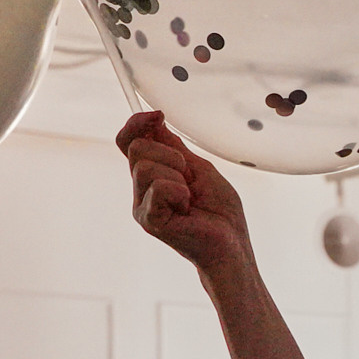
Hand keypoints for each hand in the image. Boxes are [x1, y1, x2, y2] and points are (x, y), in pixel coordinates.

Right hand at [116, 113, 251, 274]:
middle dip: (170, 154)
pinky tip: (187, 207)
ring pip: (146, 166)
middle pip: (137, 148)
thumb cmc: (219, 212)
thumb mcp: (199, 167)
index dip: (136, 123)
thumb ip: (173, 146)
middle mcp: (142, 190)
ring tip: (189, 196)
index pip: (128, 141)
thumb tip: (154, 120)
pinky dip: (179, 192)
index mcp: (152, 175)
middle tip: (189, 178)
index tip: (157, 116)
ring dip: (178, 175)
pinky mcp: (149, 220)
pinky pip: (158, 187)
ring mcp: (142, 206)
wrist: (231, 243)